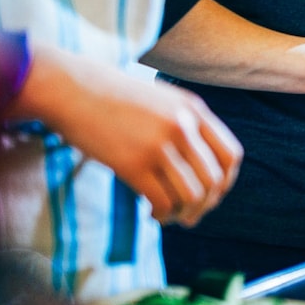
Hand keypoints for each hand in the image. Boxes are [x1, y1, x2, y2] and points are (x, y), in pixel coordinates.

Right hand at [21, 46, 242, 227]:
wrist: (74, 89)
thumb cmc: (116, 98)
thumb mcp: (164, 100)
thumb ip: (188, 124)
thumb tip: (203, 165)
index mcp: (195, 110)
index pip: (231, 156)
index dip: (225, 182)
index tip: (212, 194)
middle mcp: (183, 126)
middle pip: (214, 180)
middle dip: (205, 205)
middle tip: (189, 215)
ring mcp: (159, 144)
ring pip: (192, 195)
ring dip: (184, 213)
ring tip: (169, 215)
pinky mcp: (132, 163)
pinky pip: (162, 201)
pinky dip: (162, 214)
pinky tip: (151, 213)